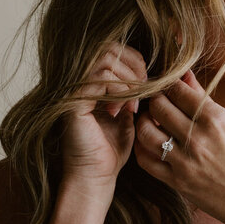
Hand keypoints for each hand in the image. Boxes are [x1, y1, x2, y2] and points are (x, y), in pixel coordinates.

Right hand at [60, 44, 146, 189]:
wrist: (95, 176)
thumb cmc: (111, 150)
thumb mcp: (128, 115)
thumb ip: (135, 91)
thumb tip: (151, 71)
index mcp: (91, 81)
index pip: (114, 48)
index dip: (136, 61)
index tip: (147, 86)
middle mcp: (79, 80)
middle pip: (109, 47)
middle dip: (134, 67)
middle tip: (142, 91)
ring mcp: (74, 88)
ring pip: (106, 59)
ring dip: (128, 81)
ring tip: (132, 104)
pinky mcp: (73, 100)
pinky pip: (100, 77)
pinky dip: (119, 90)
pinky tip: (121, 110)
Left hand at [133, 71, 224, 223]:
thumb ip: (204, 99)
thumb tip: (184, 75)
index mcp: (216, 119)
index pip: (177, 90)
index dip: (169, 85)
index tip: (169, 88)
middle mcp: (198, 138)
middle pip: (158, 106)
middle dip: (155, 100)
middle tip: (158, 103)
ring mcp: (185, 162)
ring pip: (146, 131)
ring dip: (144, 122)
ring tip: (151, 121)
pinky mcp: (177, 182)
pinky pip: (146, 160)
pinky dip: (142, 148)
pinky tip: (149, 143)